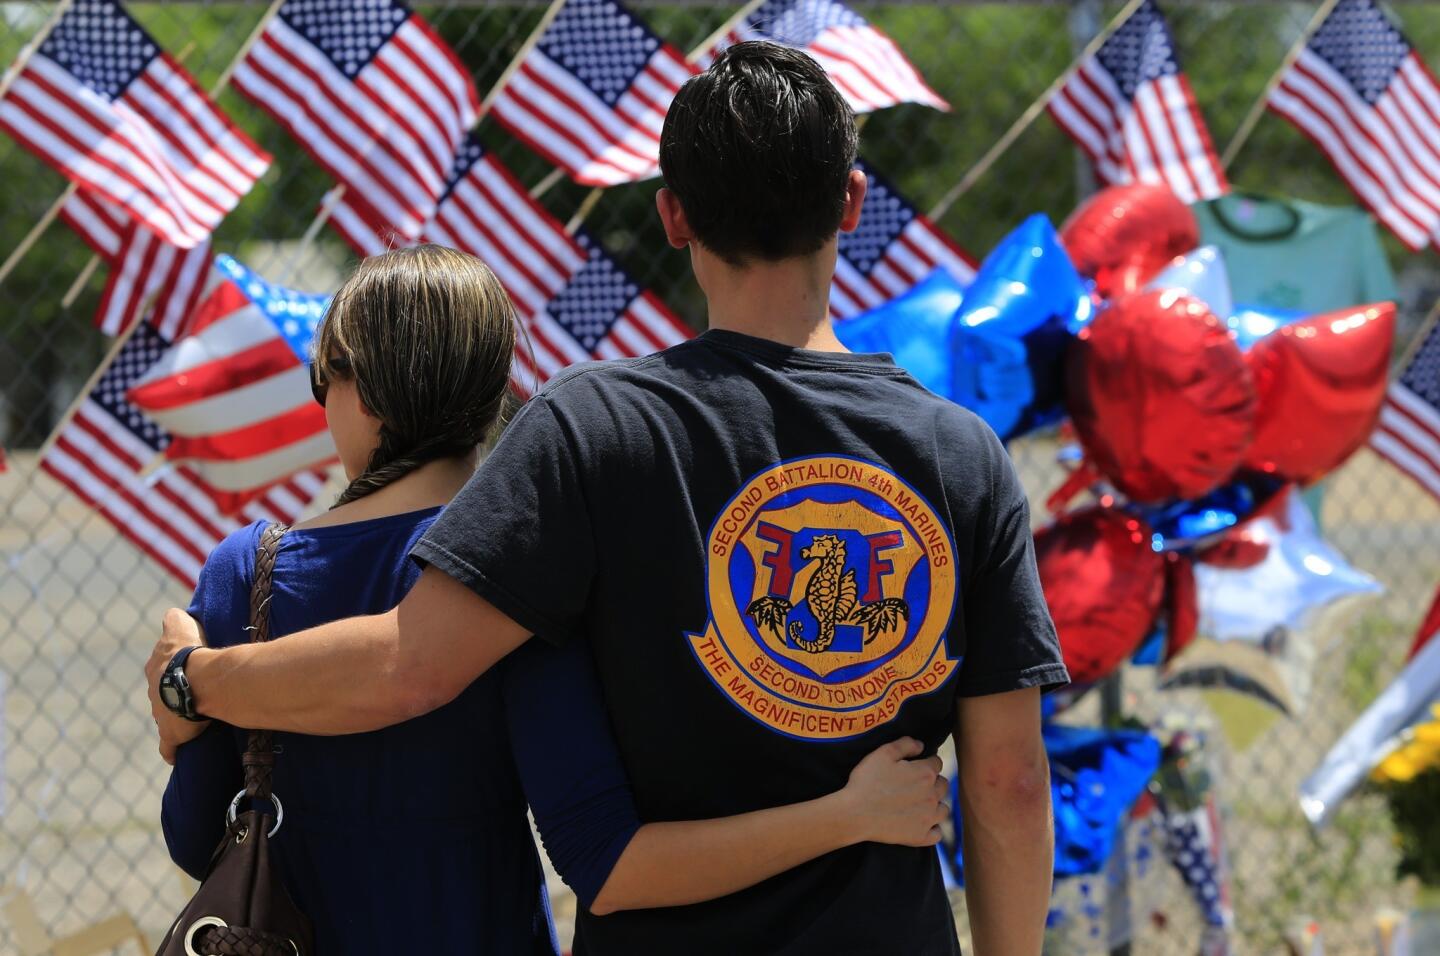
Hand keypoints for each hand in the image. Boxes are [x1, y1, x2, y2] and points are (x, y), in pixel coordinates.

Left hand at [144, 608, 210, 764]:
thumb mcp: (180, 626)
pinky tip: (176, 753)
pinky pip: (168, 747)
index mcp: (155, 669)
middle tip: (192, 694)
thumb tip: (172, 614)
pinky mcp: (170, 735)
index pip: (159, 669)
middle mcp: (152, 693)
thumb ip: (174, 619)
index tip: (187, 671)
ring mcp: (160, 715)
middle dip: (172, 695)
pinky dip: (171, 750)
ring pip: (166, 718)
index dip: (172, 669)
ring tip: (194, 717)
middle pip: (161, 695)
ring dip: (176, 718)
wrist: (196, 680)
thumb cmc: (190, 652)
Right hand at [839, 737, 947, 846]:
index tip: (915, 766)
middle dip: (933, 783)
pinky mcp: (921, 836)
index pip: (937, 763)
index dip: (926, 762)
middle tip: (914, 785)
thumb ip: (905, 744)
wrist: (854, 813)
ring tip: (919, 805)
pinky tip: (921, 824)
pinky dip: (932, 829)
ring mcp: (929, 818)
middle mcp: (932, 795)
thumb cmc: (867, 781)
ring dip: (935, 805)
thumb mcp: (883, 753)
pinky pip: (937, 834)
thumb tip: (921, 745)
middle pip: (943, 785)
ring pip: (944, 809)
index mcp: (925, 773)